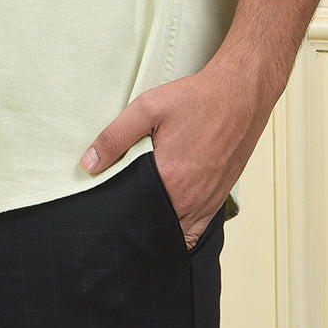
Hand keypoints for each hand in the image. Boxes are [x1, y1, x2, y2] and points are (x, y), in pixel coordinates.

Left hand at [79, 62, 273, 247]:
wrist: (240, 94)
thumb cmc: (196, 99)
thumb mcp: (148, 107)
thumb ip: (115, 137)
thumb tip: (88, 164)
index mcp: (170, 180)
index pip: (134, 213)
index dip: (117, 213)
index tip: (105, 207)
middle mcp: (191, 200)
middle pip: (154, 226)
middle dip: (135, 223)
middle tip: (118, 212)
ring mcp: (207, 204)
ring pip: (174, 233)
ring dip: (156, 228)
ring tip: (138, 215)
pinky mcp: (218, 200)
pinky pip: (195, 231)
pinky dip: (178, 230)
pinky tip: (164, 219)